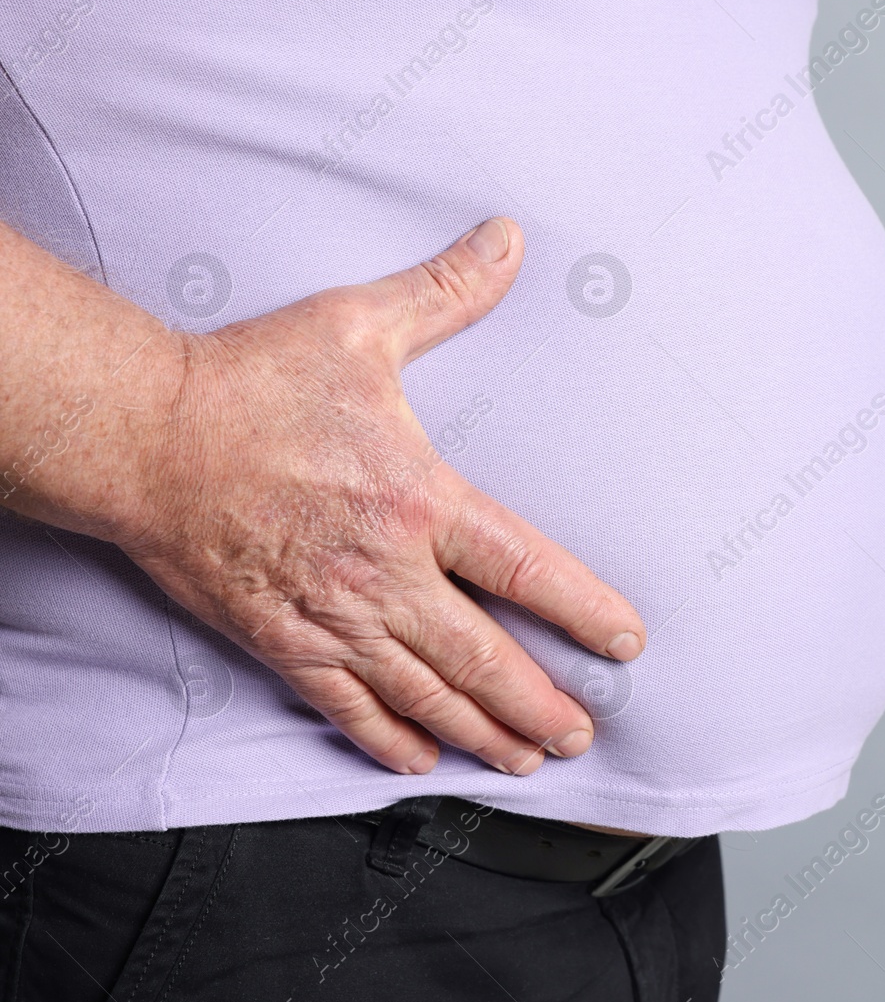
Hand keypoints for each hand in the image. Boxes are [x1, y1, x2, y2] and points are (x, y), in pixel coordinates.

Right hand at [116, 218, 644, 775]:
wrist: (142, 437)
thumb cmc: (251, 384)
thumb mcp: (357, 325)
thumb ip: (444, 293)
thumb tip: (506, 241)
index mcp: (418, 500)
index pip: (525, 569)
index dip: (583, 612)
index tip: (625, 642)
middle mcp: (384, 572)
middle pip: (482, 658)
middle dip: (541, 703)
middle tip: (582, 733)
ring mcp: (333, 615)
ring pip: (424, 695)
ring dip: (482, 733)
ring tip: (526, 758)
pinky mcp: (282, 640)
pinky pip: (346, 706)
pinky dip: (389, 738)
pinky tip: (422, 759)